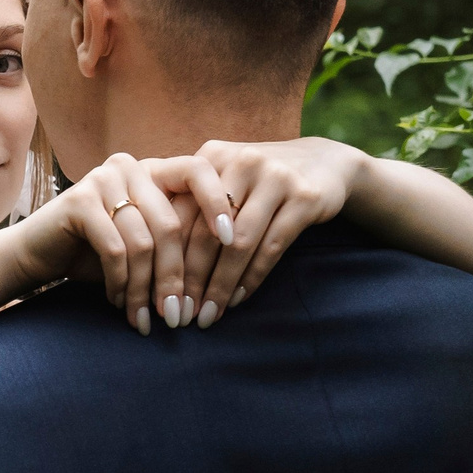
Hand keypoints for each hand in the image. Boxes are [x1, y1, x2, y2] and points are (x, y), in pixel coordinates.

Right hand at [16, 154, 214, 334]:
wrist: (40, 253)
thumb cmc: (99, 253)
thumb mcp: (147, 244)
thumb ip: (179, 244)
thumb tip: (224, 277)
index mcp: (155, 170)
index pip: (200, 171)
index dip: (219, 204)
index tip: (230, 242)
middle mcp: (132, 166)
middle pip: (170, 224)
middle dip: (176, 278)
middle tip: (177, 317)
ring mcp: (103, 179)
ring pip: (143, 242)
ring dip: (145, 289)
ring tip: (143, 319)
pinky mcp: (79, 200)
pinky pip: (115, 249)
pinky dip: (120, 283)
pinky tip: (117, 302)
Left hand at [175, 138, 371, 324]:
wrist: (324, 163)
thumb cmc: (258, 182)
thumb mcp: (224, 180)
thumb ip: (190, 205)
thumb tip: (148, 260)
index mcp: (211, 157)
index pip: (178, 215)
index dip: (165, 259)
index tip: (157, 295)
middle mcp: (241, 161)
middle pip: (205, 232)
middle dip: (190, 280)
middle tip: (180, 314)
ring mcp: (275, 177)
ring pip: (238, 244)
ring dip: (221, 286)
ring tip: (208, 314)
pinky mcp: (305, 196)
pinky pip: (271, 247)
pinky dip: (252, 278)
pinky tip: (238, 299)